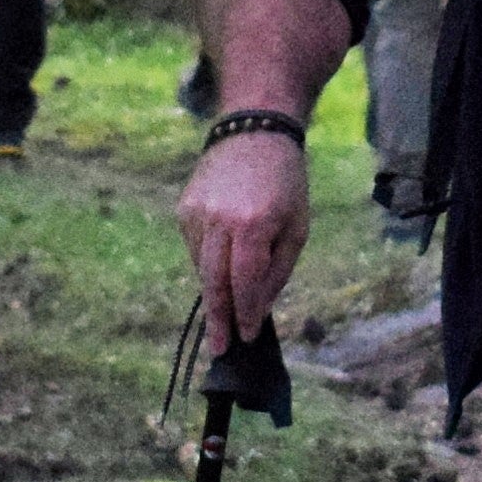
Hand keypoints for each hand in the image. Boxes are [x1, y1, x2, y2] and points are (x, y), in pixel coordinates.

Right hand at [177, 125, 311, 343]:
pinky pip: (194, 248)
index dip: (245, 313)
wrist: (254, 132)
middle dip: (219, 318)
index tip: (246, 338)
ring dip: (215, 290)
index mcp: (252, 225)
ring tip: (227, 306)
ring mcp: (196, 214)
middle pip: (214, 282)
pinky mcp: (184, 209)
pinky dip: (207, 262)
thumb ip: (278, 270)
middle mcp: (218, 220)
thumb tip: (258, 307)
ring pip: (201, 267)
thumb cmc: (285, 183)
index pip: (244, 283)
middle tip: (220, 349)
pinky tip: (222, 259)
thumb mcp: (297, 228)